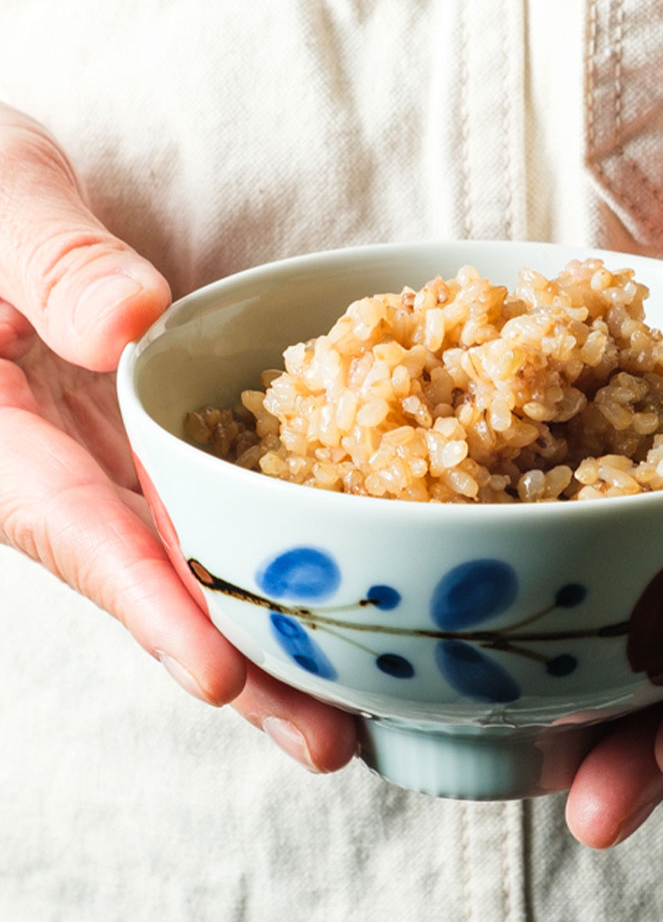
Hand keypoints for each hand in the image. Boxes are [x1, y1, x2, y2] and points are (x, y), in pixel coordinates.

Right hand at [0, 104, 356, 771]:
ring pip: (183, 564)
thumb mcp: (0, 202)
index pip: (76, 525)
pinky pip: (204, 515)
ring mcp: (106, 466)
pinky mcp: (145, 449)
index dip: (147, 599)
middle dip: (233, 664)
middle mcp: (58, 468)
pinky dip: (259, 563)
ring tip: (346, 711)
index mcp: (2, 432)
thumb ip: (51, 260)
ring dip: (260, 639)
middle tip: (323, 741)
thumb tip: (132, 317)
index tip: (215, 673)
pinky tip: (326, 603)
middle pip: (148, 580)